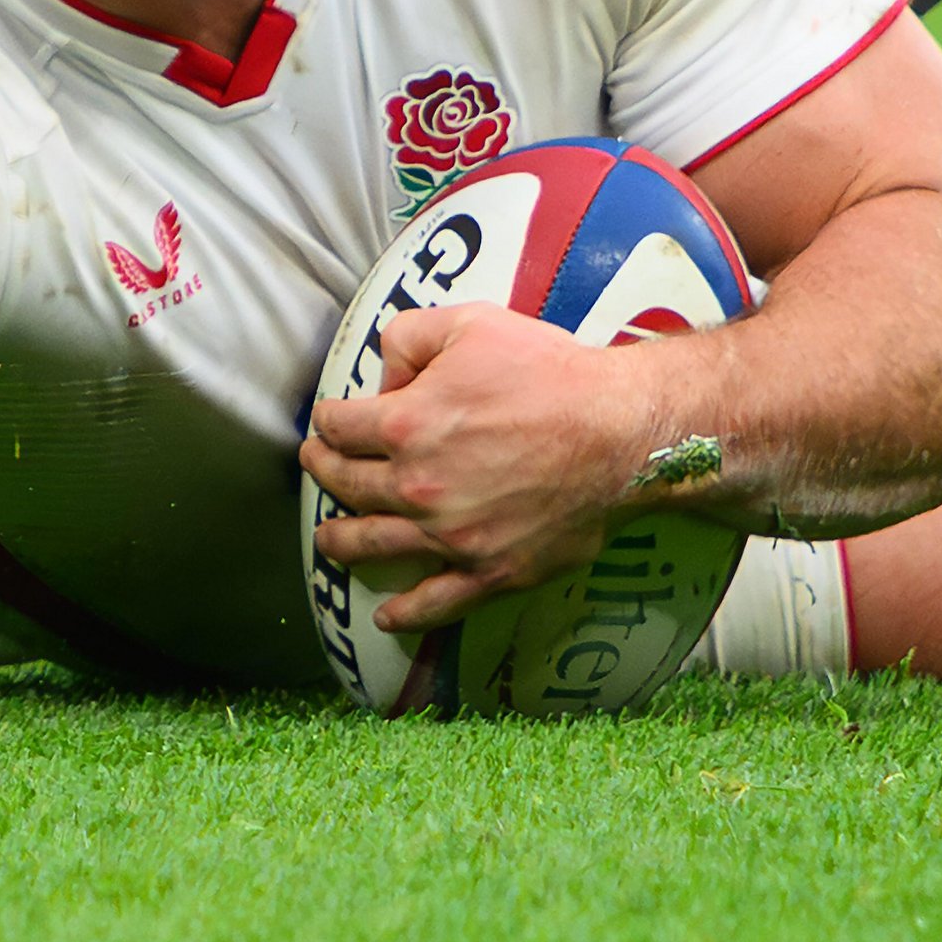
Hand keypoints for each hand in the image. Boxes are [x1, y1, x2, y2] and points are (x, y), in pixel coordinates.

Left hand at [300, 301, 672, 634]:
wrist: (620, 432)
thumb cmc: (550, 372)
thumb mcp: (471, 324)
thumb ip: (409, 336)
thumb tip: (384, 373)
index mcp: (405, 424)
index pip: (339, 426)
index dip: (329, 419)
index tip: (332, 420)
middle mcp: (416, 487)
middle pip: (346, 485)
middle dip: (325, 471)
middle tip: (321, 466)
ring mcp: (450, 536)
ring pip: (372, 545)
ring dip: (339, 540)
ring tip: (328, 538)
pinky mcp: (489, 571)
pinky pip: (434, 602)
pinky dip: (404, 614)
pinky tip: (385, 617)